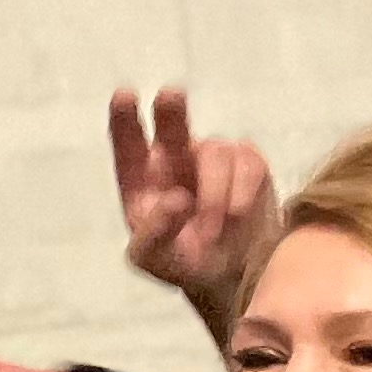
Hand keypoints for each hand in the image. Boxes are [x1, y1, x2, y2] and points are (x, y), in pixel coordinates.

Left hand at [108, 87, 279, 333]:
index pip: (129, 144)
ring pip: (215, 153)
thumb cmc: (181, 262)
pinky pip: (248, 163)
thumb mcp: (153, 259)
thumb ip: (154, 234)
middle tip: (170, 95)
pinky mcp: (248, 163)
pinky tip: (237, 215)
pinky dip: (242, 191)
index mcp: (141, 179)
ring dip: (214, 194)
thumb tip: (174, 200)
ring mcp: (212, 157)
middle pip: (172, 125)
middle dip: (171, 110)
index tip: (124, 95)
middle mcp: (174, 159)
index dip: (125, 119)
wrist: (229, 276)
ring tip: (214, 228)